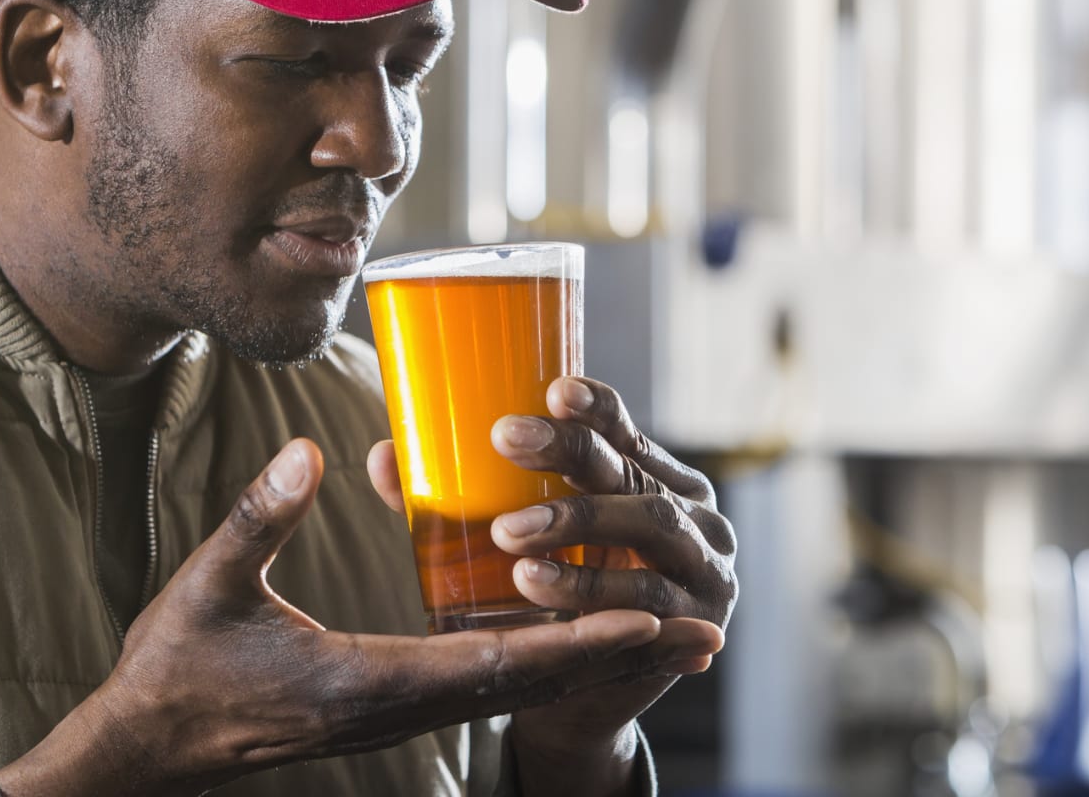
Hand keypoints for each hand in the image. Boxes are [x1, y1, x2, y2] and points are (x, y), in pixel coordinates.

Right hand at [0, 439, 719, 796]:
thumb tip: (310, 451)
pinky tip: (570, 634)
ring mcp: (394, 713)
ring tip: (668, 636)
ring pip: (513, 690)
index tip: (645, 616)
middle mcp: (395, 707)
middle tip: (702, 635)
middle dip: (616, 656)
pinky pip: (482, 685)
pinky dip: (539, 662)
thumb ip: (260, 520)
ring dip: (590, 662)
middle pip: (526, 684)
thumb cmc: (175, 670)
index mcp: (364, 683)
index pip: (490, 661)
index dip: (572, 638)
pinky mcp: (386, 706)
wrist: (145, 751)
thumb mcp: (207, 587)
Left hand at [367, 377, 735, 788]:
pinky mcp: (699, 622)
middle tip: (505, 439)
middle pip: (631, 469)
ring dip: (577, 522)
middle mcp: (689, 512)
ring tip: (507, 532)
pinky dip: (593, 587)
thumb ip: (456, 501)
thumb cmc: (551, 600)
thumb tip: (384, 454)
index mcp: (650, 477)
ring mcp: (704, 566)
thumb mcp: (518, 540)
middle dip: (570, 452)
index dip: (595, 406)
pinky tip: (538, 584)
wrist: (589, 698)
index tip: (551, 389)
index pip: (623, 428)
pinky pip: (648, 599)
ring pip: (650, 525)